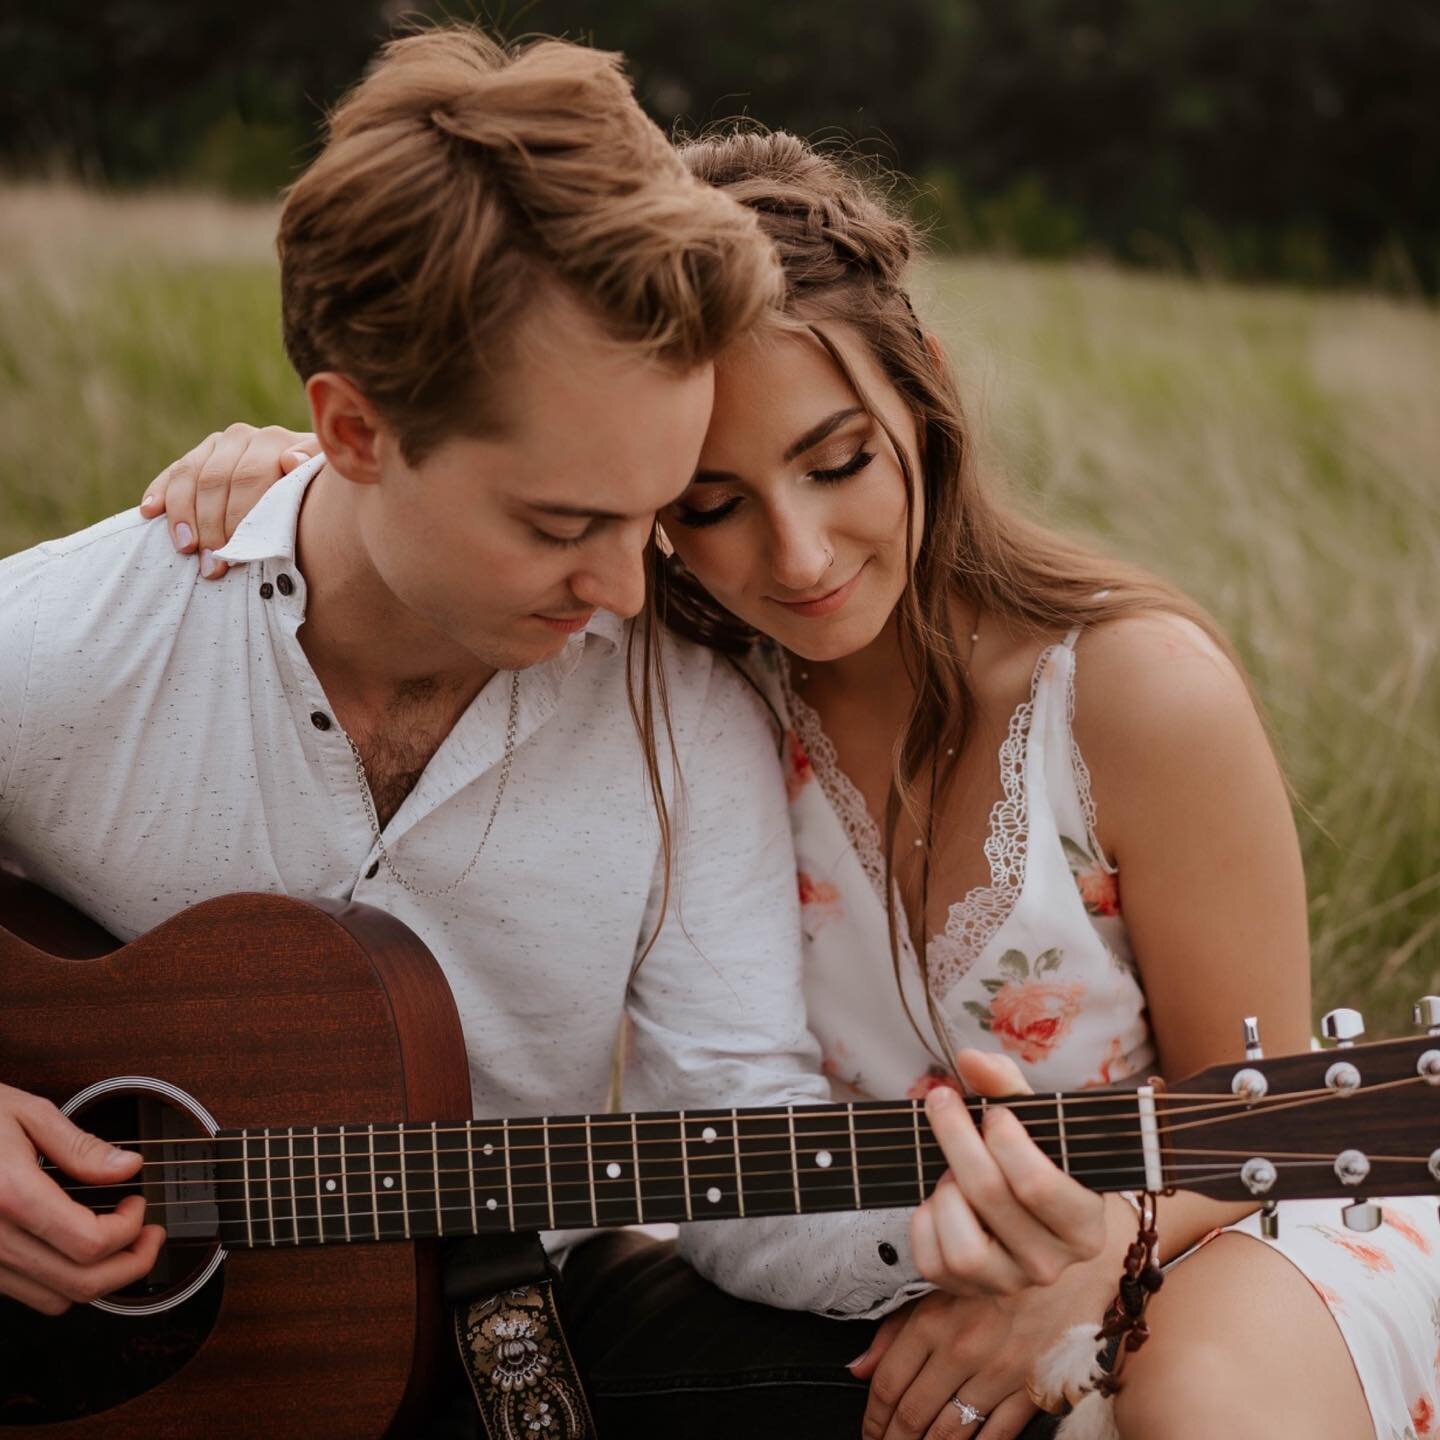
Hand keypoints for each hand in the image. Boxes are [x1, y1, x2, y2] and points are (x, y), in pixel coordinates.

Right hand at [0, 1084, 165, 1312]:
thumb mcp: (26, 1114)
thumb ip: (81, 1147)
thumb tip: (128, 1167)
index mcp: (10, 1196)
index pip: (89, 1242)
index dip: (130, 1229)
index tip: (139, 1202)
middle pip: (80, 1284)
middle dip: (131, 1264)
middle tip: (149, 1234)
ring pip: (55, 1299)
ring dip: (100, 1278)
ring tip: (120, 1238)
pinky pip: (28, 1294)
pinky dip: (63, 1280)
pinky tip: (77, 1245)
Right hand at [139, 423, 317, 579]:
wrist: (310, 494)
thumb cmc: (321, 508)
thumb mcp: (325, 494)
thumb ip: (313, 476)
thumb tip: (290, 461)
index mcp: (285, 443)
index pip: (252, 477)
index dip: (241, 516)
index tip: (237, 552)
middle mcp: (251, 437)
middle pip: (220, 480)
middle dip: (214, 526)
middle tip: (213, 566)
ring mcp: (223, 443)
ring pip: (193, 475)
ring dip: (186, 516)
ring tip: (187, 550)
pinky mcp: (200, 454)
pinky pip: (174, 472)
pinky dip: (161, 492)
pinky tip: (151, 512)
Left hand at [852, 1291, 1038, 1439]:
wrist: (1063, 1264)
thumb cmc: (996, 1274)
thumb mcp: (938, 1286)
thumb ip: (895, 1328)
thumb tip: (860, 1367)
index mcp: (934, 1319)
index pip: (888, 1382)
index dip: (872, 1417)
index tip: (869, 1432)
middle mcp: (962, 1349)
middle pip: (914, 1413)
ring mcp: (999, 1372)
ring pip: (950, 1431)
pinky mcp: (1033, 1388)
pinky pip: (997, 1435)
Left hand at [910, 1049, 1106, 1296]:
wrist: (1022, 1215)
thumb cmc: (1033, 1160)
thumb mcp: (1035, 1122)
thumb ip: (1008, 1086)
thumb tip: (970, 1058)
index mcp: (1083, 1225)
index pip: (1038, 1184)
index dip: (1006, 1140)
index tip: (993, 1111)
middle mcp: (1051, 1265)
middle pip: (990, 1196)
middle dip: (957, 1137)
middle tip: (942, 1100)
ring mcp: (1008, 1285)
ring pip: (962, 1245)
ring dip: (946, 1191)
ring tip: (951, 1170)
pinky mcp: (966, 1292)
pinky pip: (932, 1260)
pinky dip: (925, 1222)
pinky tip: (939, 1201)